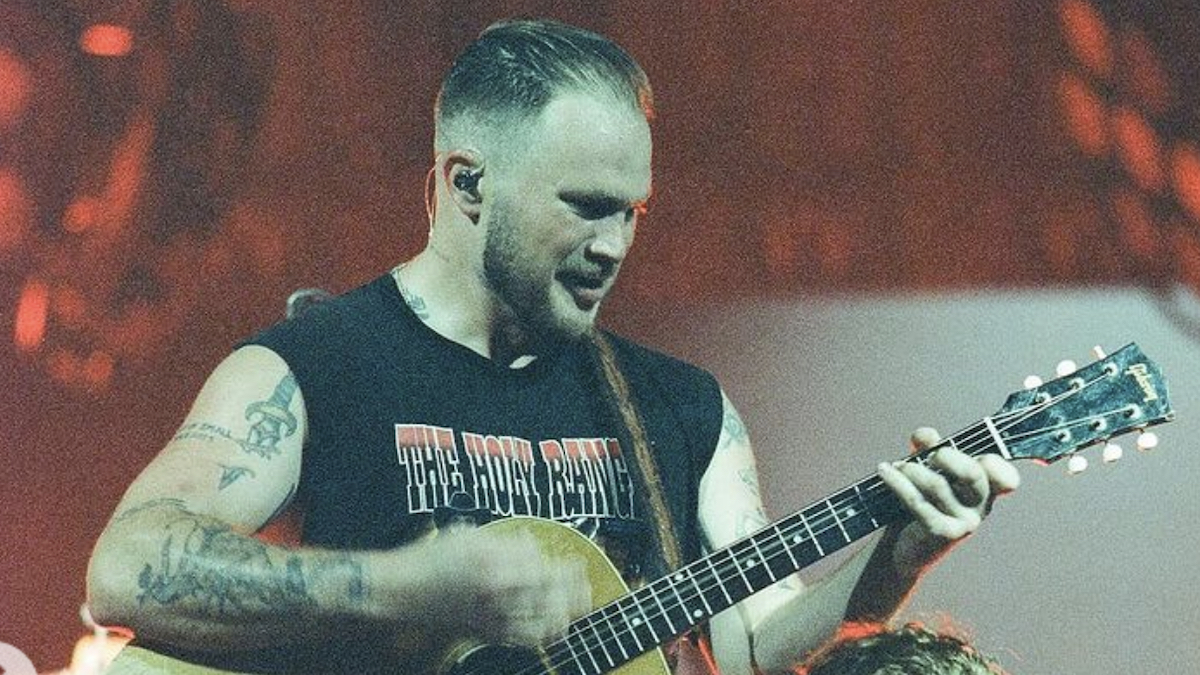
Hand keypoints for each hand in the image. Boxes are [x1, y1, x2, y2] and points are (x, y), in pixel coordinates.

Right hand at [399, 525, 591, 646]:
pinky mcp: (485, 633)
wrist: (403, 589)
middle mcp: (496, 594)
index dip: (568, 569)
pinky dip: (543, 633)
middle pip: (550, 598)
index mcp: (494, 565)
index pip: (545, 570)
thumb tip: (534, 547)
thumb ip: (506, 542)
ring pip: (541, 623)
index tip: (577, 563)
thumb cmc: (434, 557)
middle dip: (574, 593)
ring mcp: (491, 617)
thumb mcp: (471, 535)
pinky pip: (523, 639)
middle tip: (584, 585)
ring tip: (577, 605)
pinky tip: (553, 625)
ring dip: (564, 614)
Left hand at [877, 427, 1019, 577]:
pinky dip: (898, 483)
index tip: (971, 455)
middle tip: (927, 456)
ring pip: (938, 485)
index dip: (994, 464)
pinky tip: (885, 471)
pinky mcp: (944, 534)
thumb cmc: (920, 500)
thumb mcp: (926, 468)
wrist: (902, 546)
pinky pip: (919, 503)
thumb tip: (927, 435)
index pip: (1006, 478)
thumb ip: (929, 446)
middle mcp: (981, 507)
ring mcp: (965, 523)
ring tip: (897, 465)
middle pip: (972, 473)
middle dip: (945, 456)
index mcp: (985, 489)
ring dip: (912, 469)